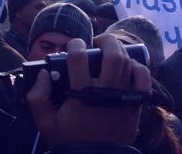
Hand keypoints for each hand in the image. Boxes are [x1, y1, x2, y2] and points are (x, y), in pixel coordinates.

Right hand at [27, 33, 151, 146]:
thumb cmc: (70, 139)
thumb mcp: (45, 122)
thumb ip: (37, 97)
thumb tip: (44, 74)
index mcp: (82, 94)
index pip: (79, 58)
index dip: (75, 45)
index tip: (74, 46)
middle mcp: (105, 91)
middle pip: (112, 54)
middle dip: (106, 41)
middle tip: (98, 41)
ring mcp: (123, 96)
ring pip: (127, 63)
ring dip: (120, 51)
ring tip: (111, 51)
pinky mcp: (135, 103)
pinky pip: (143, 78)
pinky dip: (139, 68)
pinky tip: (130, 66)